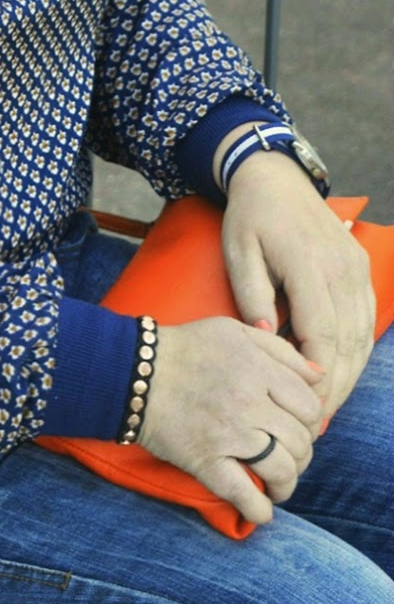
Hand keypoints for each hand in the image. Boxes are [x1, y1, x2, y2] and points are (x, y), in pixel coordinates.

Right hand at [138, 315, 324, 523]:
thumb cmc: (187, 347)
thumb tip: (320, 377)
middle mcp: (248, 402)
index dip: (311, 420)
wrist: (132, 370)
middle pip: (300, 441)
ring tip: (279, 482)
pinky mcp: (205, 462)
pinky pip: (244, 495)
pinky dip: (260, 510)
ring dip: (287, 482)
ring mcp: (227, 435)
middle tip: (288, 452)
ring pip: (282, 470)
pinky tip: (262, 509)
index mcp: (257, 369)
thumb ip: (280, 350)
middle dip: (301, 452)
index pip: (310, 407)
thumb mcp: (234, 331)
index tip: (299, 425)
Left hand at [221, 151, 374, 421]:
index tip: (303, 408)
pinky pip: (365, 321)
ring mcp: (357, 269)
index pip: (323, 333)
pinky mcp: (361, 270)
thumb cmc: (250, 217)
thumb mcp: (238, 251)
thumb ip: (252, 295)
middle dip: (335, 389)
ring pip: (362, 336)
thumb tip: (270, 341)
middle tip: (316, 424)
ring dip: (348, 375)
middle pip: (349, 343)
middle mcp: (342, 269)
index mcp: (309, 264)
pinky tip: (337, 374)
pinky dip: (355, 353)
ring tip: (326, 409)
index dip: (317, 377)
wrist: (275, 179)